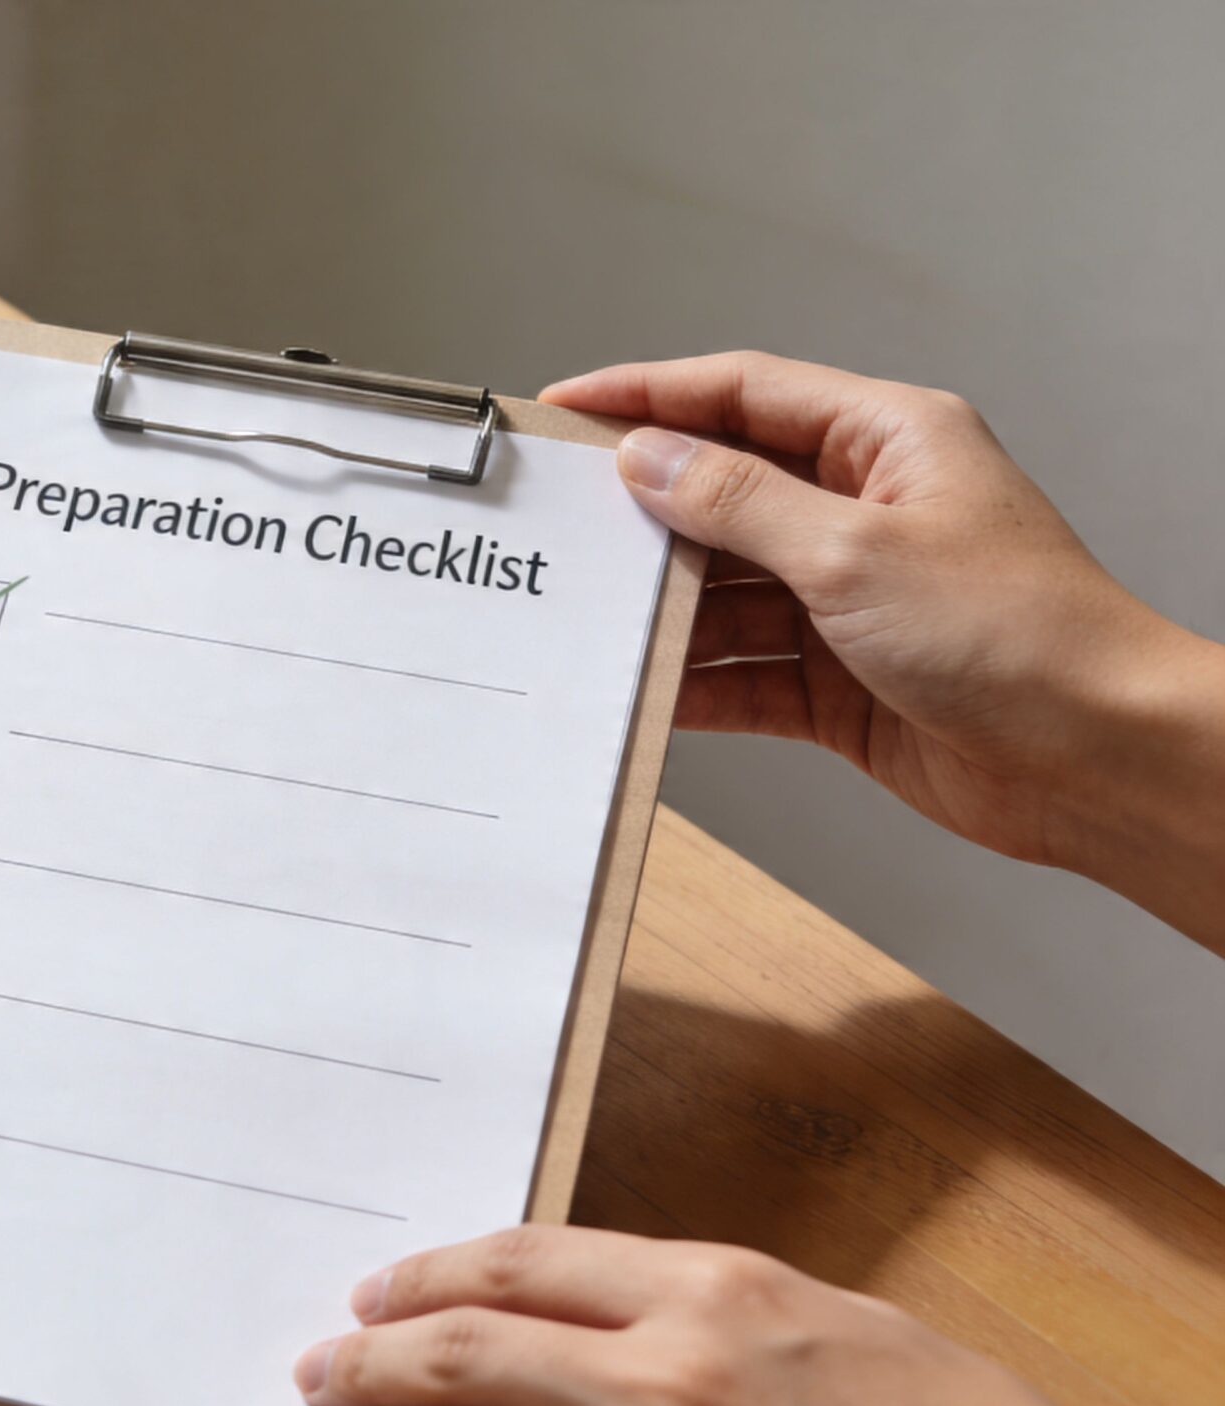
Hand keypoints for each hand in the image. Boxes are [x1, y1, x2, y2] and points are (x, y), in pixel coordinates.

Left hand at [293, 1226, 1098, 1405]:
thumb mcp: (804, 1316)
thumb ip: (679, 1305)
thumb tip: (564, 1312)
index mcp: (705, 1293)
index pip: (517, 1264)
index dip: (427, 1277)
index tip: (376, 1295)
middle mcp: (664, 1379)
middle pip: (467, 1351)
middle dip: (374, 1364)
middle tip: (323, 1373)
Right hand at [541, 352, 1224, 954]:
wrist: (1099, 759)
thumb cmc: (1023, 637)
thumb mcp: (856, 552)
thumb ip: (739, 504)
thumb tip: (651, 461)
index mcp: (890, 443)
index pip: (744, 393)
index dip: (649, 395)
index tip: (568, 408)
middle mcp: (868, 512)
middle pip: (725, 492)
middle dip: (644, 510)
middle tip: (558, 522)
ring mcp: (853, 599)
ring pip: (727, 590)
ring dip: (664, 607)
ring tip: (589, 614)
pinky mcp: (844, 682)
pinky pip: (744, 672)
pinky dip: (694, 682)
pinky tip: (644, 689)